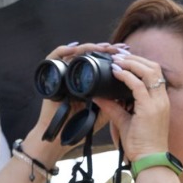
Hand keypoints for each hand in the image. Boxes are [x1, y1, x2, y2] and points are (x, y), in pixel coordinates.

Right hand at [26, 42, 116, 162]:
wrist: (62, 136)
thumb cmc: (80, 124)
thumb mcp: (103, 110)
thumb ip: (114, 100)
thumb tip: (132, 85)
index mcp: (87, 80)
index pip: (99, 61)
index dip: (112, 55)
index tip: (128, 52)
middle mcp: (74, 74)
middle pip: (88, 54)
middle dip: (105, 48)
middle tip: (120, 47)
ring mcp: (62, 73)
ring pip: (74, 52)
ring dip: (89, 47)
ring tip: (103, 46)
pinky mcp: (50, 76)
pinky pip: (54, 57)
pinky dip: (64, 50)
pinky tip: (75, 48)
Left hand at [98, 50, 170, 161]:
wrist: (149, 160)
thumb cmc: (141, 144)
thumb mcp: (125, 121)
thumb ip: (113, 107)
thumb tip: (98, 96)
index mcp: (160, 101)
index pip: (154, 74)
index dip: (140, 63)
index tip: (124, 60)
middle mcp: (161, 99)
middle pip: (154, 67)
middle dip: (136, 58)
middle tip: (119, 56)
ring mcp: (157, 103)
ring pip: (149, 71)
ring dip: (132, 62)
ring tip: (117, 61)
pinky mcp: (149, 108)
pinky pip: (137, 85)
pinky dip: (126, 75)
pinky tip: (116, 71)